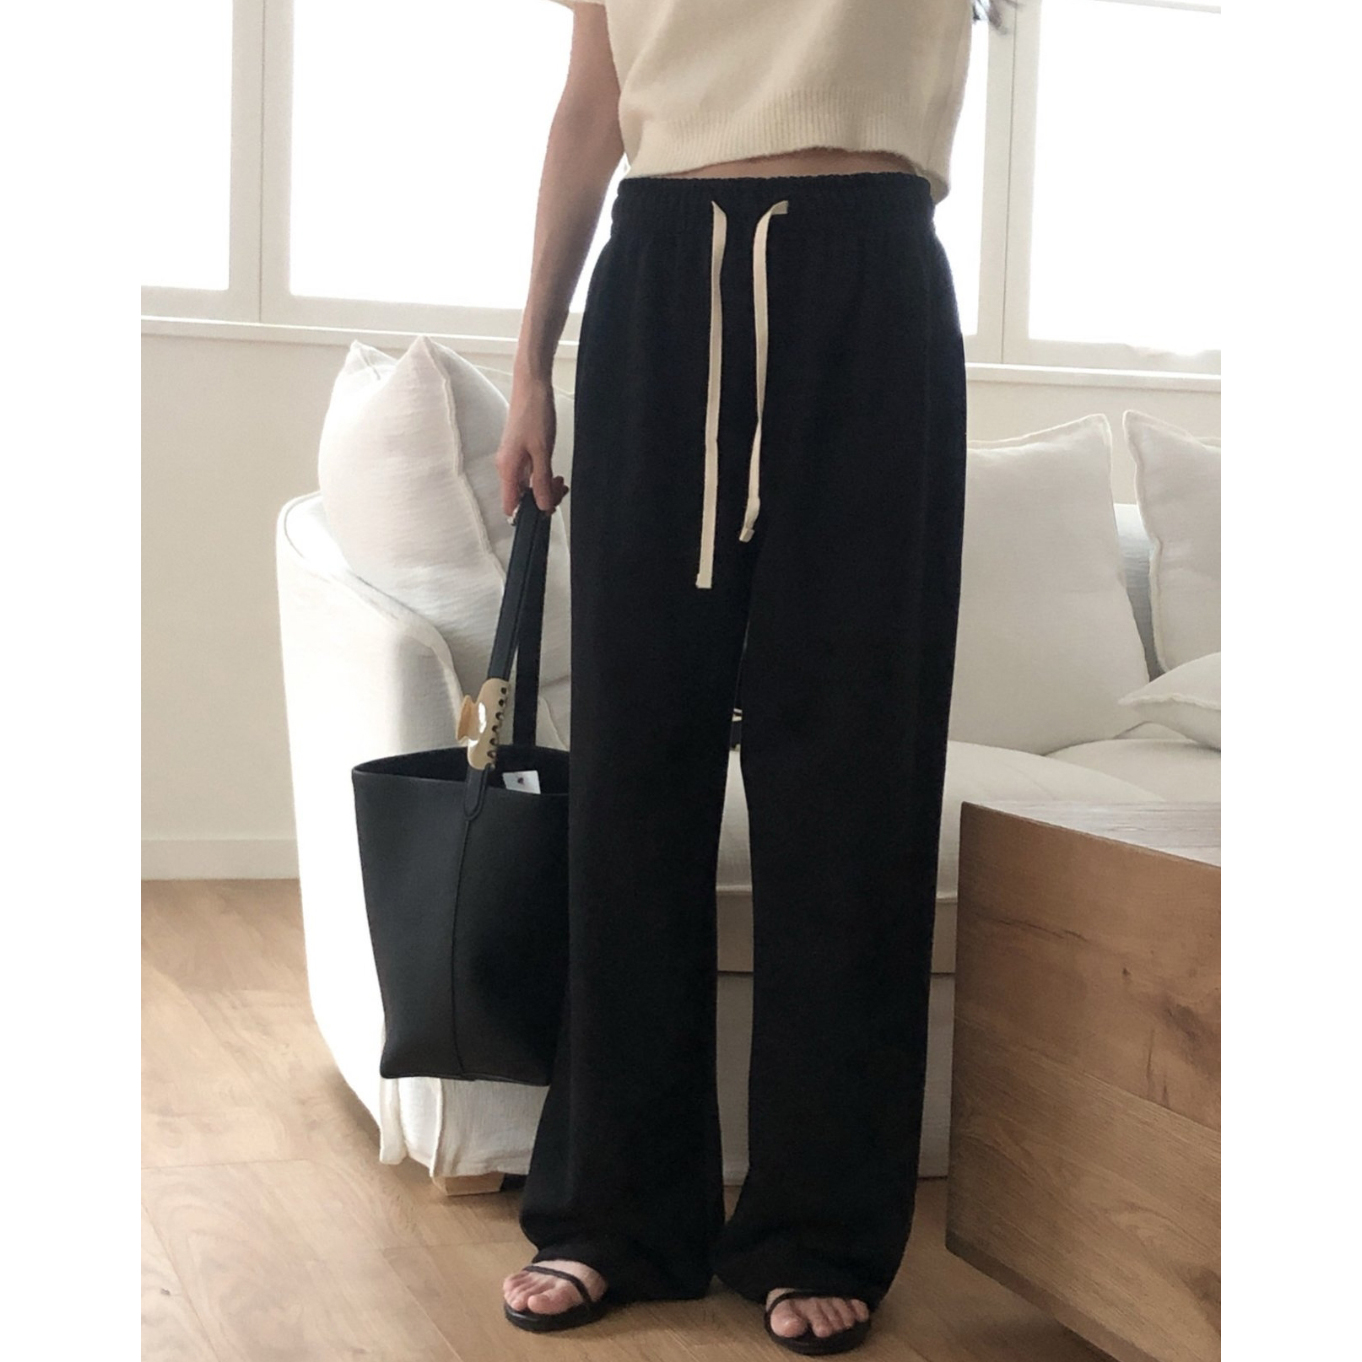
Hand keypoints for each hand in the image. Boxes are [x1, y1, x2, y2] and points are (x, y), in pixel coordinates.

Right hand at [496, 376, 568, 518]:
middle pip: (521, 497)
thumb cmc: (534, 414)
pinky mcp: (520, 453)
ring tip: (561, 480)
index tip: (547, 509)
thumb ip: (540, 481)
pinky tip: (554, 472)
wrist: (532, 387)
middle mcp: (507, 467)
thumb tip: (541, 507)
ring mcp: (513, 460)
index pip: (510, 505)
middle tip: (560, 489)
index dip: (528, 513)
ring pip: (527, 486)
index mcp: (507, 469)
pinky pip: (530, 474)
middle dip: (542, 498)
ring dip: (545, 488)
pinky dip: (543, 476)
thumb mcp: (542, 451)